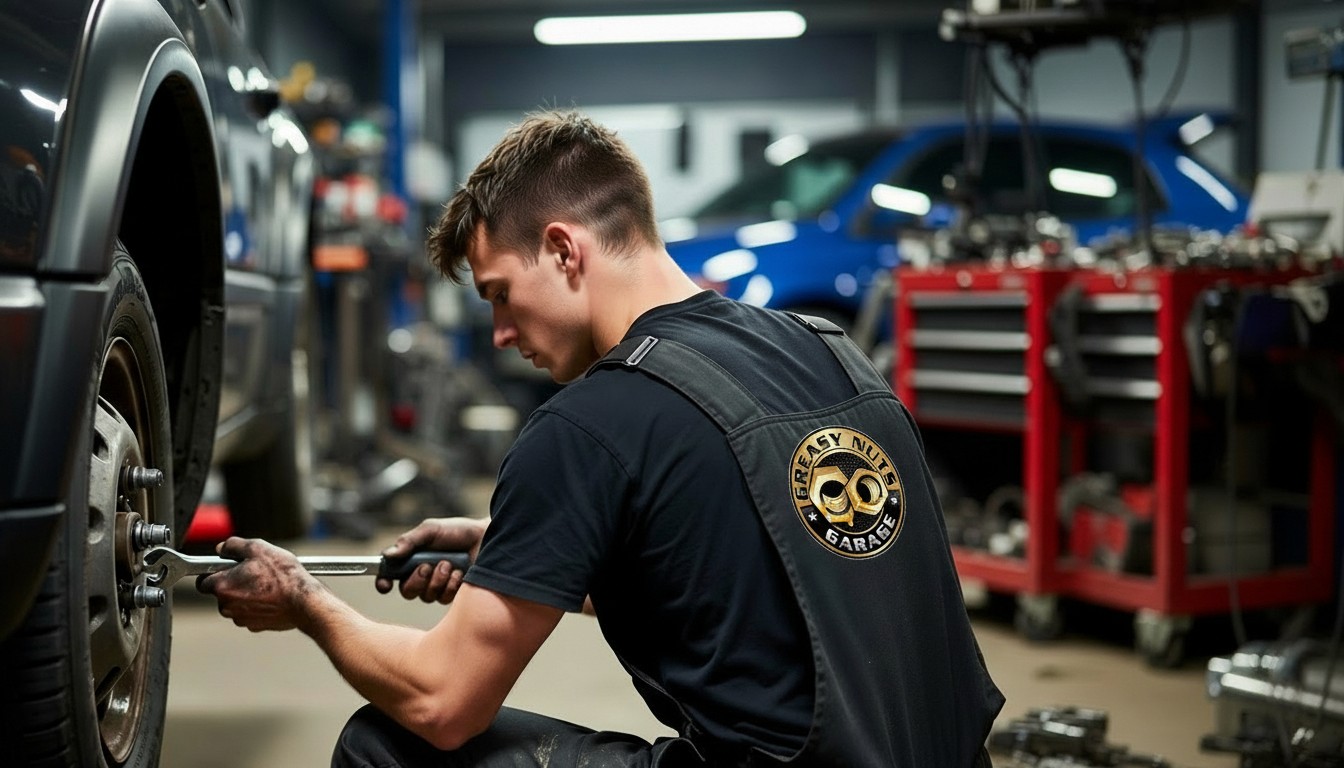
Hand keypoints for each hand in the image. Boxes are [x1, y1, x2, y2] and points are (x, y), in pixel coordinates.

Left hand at [196, 537, 325, 631]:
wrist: (304, 601)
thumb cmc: (283, 576)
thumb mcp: (258, 548)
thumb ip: (234, 545)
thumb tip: (222, 548)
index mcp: (223, 586)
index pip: (202, 581)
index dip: (213, 573)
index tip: (225, 568)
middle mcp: (227, 606)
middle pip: (221, 593)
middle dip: (233, 584)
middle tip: (253, 573)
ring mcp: (240, 619)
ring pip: (236, 604)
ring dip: (246, 595)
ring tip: (267, 585)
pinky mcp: (255, 626)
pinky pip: (250, 614)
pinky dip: (257, 606)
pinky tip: (273, 597)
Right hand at [375, 517, 486, 603]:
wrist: (487, 538)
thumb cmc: (459, 531)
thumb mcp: (431, 530)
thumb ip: (409, 541)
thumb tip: (388, 555)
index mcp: (412, 559)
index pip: (390, 575)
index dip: (383, 582)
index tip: (385, 585)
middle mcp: (422, 575)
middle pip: (407, 591)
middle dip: (416, 581)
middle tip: (427, 566)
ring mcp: (438, 585)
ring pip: (426, 596)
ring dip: (437, 580)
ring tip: (449, 564)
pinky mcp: (453, 593)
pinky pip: (444, 598)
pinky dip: (451, 584)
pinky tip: (460, 572)